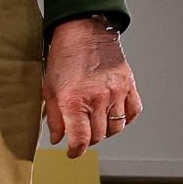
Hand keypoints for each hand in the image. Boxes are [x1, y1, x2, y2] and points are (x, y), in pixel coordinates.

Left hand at [43, 18, 142, 158]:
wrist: (84, 31)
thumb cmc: (64, 57)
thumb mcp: (49, 88)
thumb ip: (54, 117)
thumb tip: (58, 139)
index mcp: (74, 100)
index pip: (81, 140)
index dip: (76, 151)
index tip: (72, 152)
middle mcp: (98, 98)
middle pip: (98, 136)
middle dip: (88, 140)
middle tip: (81, 133)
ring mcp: (116, 92)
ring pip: (116, 128)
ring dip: (105, 132)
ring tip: (95, 124)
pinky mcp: (129, 85)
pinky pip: (133, 113)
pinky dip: (125, 120)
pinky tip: (113, 115)